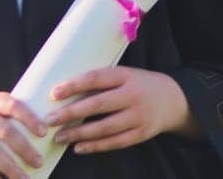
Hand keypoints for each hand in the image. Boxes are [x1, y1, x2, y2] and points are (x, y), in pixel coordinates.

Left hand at [48, 66, 197, 153]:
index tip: (53, 93)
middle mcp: (133, 95)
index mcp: (125, 75)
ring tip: (59, 137)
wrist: (174, 99)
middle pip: (98, 105)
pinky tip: (78, 148)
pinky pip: (116, 142)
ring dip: (80, 134)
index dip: (74, 86)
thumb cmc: (136, 84)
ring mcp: (139, 116)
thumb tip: (61, 91)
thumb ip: (98, 81)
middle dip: (71, 113)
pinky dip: (96, 146)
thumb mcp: (121, 74)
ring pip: (106, 127)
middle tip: (49, 120)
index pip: (96, 78)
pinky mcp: (142, 134)